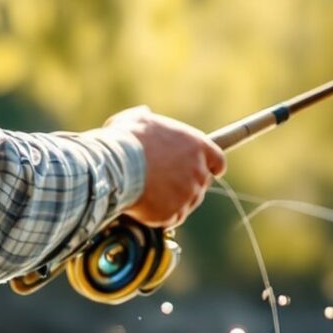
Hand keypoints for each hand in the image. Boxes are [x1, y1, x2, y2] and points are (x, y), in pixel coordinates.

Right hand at [108, 106, 224, 227]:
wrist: (115, 167)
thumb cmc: (125, 140)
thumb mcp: (137, 119)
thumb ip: (147, 118)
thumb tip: (144, 114)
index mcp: (196, 145)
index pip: (218, 161)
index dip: (212, 167)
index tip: (208, 171)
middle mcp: (198, 171)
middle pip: (202, 184)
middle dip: (187, 184)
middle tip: (166, 183)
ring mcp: (187, 194)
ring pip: (187, 203)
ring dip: (174, 201)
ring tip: (151, 194)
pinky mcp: (173, 213)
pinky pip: (172, 218)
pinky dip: (161, 215)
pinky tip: (145, 206)